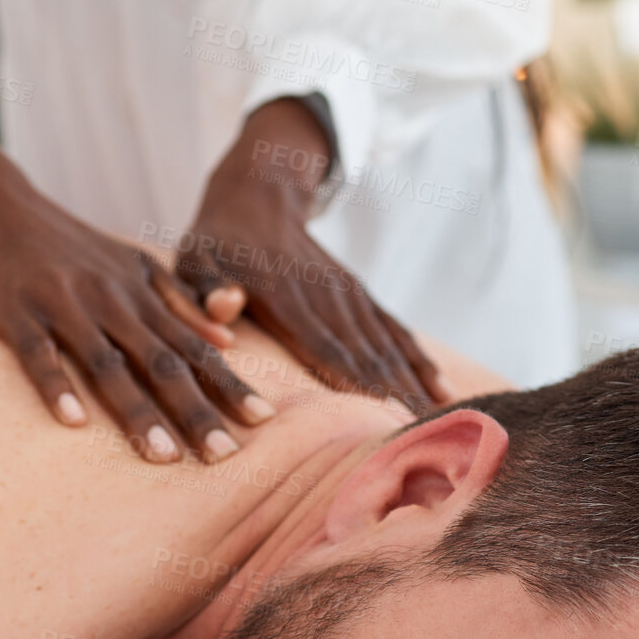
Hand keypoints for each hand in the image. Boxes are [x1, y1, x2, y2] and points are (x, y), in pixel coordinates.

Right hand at [0, 86, 272, 463]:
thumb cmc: (66, 242)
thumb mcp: (132, 264)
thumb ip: (179, 302)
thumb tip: (228, 341)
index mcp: (140, 295)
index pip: (194, 347)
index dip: (228, 384)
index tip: (263, 422)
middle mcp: (110, 302)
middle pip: (160, 362)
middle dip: (195, 411)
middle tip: (224, 456)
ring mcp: (63, 307)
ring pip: (107, 365)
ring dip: (137, 411)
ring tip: (163, 457)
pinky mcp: (17, 313)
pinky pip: (38, 354)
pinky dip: (56, 385)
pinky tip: (73, 421)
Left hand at [176, 98, 452, 413]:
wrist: (257, 196)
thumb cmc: (216, 244)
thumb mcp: (196, 260)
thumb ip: (206, 288)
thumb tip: (225, 305)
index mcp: (285, 296)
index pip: (325, 348)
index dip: (354, 385)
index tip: (382, 418)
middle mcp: (326, 296)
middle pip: (366, 357)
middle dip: (393, 400)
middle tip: (421, 442)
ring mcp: (348, 295)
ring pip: (387, 348)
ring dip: (413, 388)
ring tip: (439, 429)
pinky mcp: (359, 294)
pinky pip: (396, 331)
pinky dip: (421, 362)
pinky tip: (442, 392)